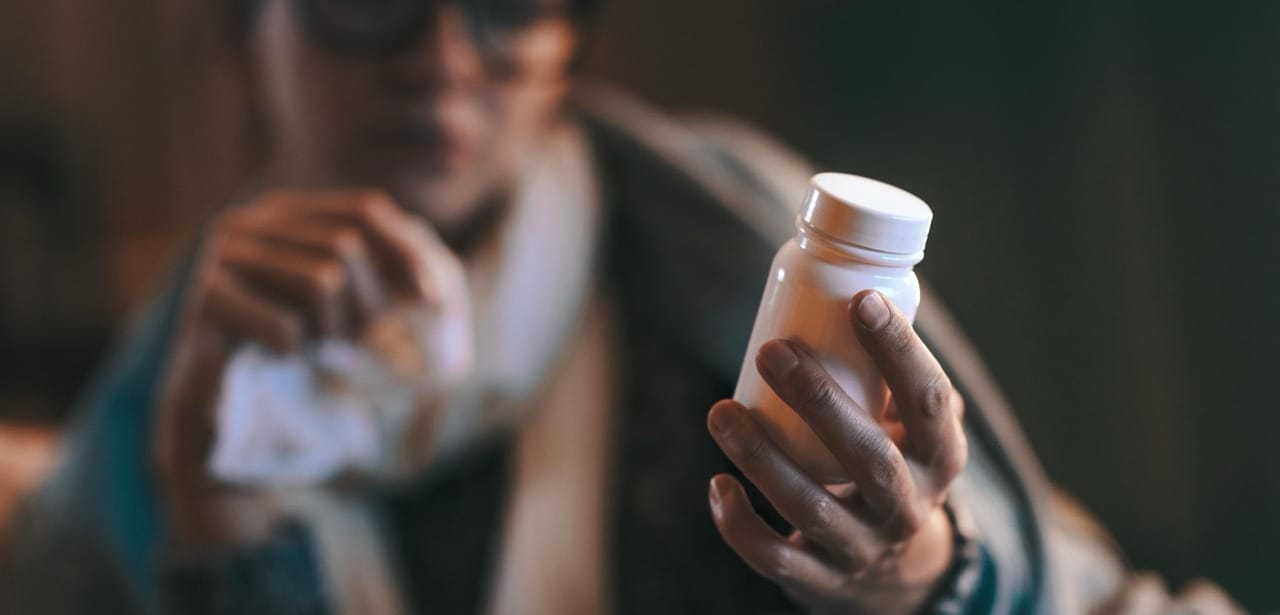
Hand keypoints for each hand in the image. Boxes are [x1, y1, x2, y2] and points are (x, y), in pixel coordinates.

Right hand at [152, 189, 453, 548]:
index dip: (406, 252)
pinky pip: (287, 326)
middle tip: (348, 341)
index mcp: (287, 210)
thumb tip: (437, 289)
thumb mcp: (346, 304)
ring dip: (331, 330)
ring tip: (312, 348)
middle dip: (364, 304)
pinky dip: (296, 352)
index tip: (433, 300)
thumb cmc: (289, 345)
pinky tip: (278, 357)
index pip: (364, 209)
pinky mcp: (205, 299)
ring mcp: (222, 255)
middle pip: (346, 245)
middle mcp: (250, 220)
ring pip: (322, 282)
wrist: (217, 401)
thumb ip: (384, 277)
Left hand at [707, 290, 966, 614]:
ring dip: (762, 458)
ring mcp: (863, 549)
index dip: (899, 350)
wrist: (895, 576)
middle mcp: (908, 507)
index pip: (929, 401)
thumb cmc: (893, 468)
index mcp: (939, 458)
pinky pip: (777, 560)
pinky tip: (717, 484)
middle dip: (818, 402)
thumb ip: (896, 377)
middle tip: (771, 350)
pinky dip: (740, 525)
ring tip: (721, 411)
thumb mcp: (915, 431)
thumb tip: (852, 283)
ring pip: (812, 508)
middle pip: (869, 458)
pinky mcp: (821, 581)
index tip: (860, 300)